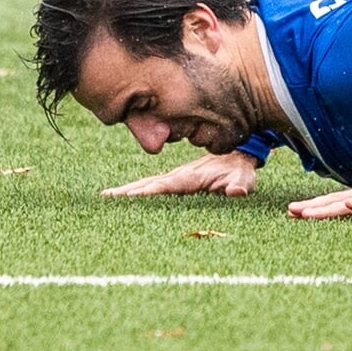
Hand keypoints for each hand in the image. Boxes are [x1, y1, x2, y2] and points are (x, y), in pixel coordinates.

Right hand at [102, 151, 259, 197]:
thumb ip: (241, 185)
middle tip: (108, 198)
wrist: (238, 153)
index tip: (132, 196)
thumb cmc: (241, 169)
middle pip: (150, 183)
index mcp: (192, 177)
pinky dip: (136, 189)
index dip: (151, 191)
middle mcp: (179, 175)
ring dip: (127, 190)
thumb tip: (237, 192)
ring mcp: (175, 176)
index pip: (169, 185)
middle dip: (130, 190)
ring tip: (105, 197)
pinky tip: (122, 196)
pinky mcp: (174, 179)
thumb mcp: (246, 178)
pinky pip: (152, 184)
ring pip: (147, 183)